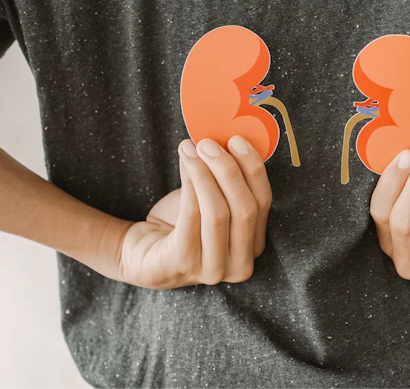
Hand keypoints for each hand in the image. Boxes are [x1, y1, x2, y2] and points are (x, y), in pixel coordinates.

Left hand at [116, 135, 271, 288]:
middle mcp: (240, 265)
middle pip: (244, 209)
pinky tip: (184, 162)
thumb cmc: (183, 224)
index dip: (253, 169)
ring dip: (205, 173)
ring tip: (191, 148)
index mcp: (254, 246)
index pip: (264, 203)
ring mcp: (213, 269)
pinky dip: (190, 183)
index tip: (238, 140)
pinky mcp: (184, 264)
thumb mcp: (212, 202)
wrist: (146, 254)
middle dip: (229, 170)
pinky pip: (191, 217)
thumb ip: (227, 181)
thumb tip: (229, 140)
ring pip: (218, 213)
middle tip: (210, 143)